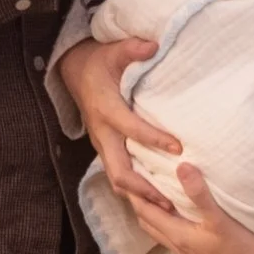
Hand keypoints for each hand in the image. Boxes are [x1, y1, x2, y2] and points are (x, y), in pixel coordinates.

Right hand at [56, 33, 181, 201]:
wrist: (74, 71)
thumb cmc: (98, 61)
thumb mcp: (112, 50)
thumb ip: (132, 49)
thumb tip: (154, 45)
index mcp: (106, 109)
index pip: (130, 129)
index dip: (153, 139)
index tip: (179, 148)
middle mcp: (102, 132)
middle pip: (119, 171)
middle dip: (144, 188)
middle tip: (171, 201)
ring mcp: (102, 144)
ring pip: (117, 179)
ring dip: (140, 196)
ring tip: (168, 208)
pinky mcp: (106, 149)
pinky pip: (119, 175)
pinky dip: (136, 191)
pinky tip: (157, 199)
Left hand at [119, 164, 253, 253]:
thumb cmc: (241, 247)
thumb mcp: (219, 219)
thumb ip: (199, 194)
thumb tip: (181, 166)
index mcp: (177, 236)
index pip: (145, 212)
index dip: (135, 193)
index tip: (129, 172)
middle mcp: (177, 247)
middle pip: (147, 222)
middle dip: (139, 202)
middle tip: (136, 179)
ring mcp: (187, 253)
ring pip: (159, 230)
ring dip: (152, 212)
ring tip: (153, 192)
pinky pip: (172, 235)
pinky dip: (166, 221)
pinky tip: (177, 211)